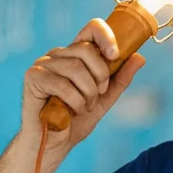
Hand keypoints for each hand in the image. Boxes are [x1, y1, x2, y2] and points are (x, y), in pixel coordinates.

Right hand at [21, 18, 145, 154]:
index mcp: (75, 55)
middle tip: (99, 94)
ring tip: (85, 107)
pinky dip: (74, 102)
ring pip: (75, 68)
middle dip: (100, 76)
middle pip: (86, 50)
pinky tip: (71, 111)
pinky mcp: (33, 77)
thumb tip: (139, 57)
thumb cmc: (75, 120)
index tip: (115, 55)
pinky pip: (62, 84)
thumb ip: (119, 79)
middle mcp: (58, 55)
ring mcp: (43, 64)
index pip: (91, 29)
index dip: (106, 36)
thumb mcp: (104, 99)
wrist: (53, 143)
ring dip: (88, 93)